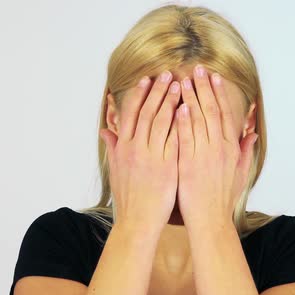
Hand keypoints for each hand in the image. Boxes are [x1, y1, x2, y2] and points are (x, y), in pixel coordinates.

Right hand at [99, 71, 182, 233]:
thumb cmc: (127, 197)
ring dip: (171, 101)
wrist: (137, 221)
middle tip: (167, 74)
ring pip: (161, 122)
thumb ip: (113, 147)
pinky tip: (189, 109)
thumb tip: (106, 131)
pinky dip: (181, 123)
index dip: (140, 94)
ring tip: (180, 84)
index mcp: (123, 147)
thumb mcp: (115, 170)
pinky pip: (175, 140)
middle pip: (147, 112)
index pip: (131, 113)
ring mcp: (152, 157)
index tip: (148, 79)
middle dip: (158, 91)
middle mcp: (135, 148)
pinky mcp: (167, 166)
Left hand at [175, 64, 258, 229]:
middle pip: (211, 110)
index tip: (213, 76)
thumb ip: (245, 151)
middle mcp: (219, 147)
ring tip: (183, 79)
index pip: (223, 113)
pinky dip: (183, 121)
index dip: (218, 93)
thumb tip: (251, 134)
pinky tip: (179, 105)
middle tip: (197, 68)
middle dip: (203, 87)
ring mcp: (204, 155)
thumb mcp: (239, 173)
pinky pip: (186, 138)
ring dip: (190, 97)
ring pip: (198, 119)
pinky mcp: (189, 163)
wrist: (211, 220)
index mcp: (230, 148)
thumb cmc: (222, 198)